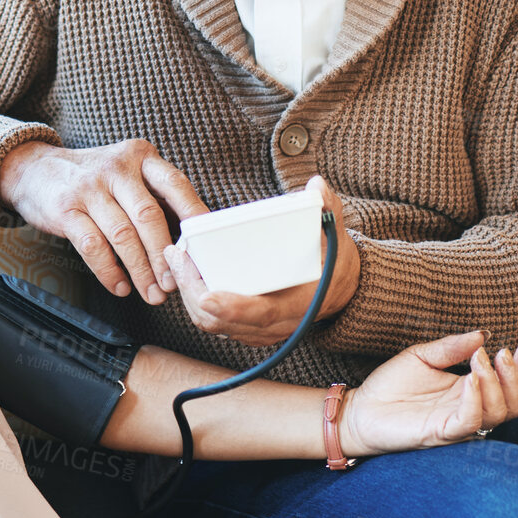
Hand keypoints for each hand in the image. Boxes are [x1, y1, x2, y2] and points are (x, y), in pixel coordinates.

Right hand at [0, 138, 207, 304]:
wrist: (35, 171)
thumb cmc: (93, 179)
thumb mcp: (127, 171)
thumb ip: (155, 194)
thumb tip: (190, 237)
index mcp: (140, 156)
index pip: (175, 184)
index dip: (193, 215)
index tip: (204, 246)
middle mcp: (117, 168)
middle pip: (149, 216)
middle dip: (164, 256)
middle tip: (173, 285)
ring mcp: (89, 188)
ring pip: (123, 235)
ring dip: (140, 271)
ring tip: (151, 293)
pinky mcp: (66, 209)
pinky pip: (93, 246)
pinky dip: (109, 271)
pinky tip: (120, 286)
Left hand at [163, 175, 361, 346]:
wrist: (340, 290)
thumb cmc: (334, 261)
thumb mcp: (334, 233)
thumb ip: (328, 208)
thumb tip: (316, 185)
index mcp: (300, 305)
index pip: (262, 314)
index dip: (233, 308)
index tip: (206, 295)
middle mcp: (278, 325)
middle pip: (223, 321)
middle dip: (193, 291)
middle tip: (179, 255)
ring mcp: (261, 331)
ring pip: (213, 324)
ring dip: (189, 294)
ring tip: (176, 258)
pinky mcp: (248, 329)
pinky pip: (214, 323)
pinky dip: (194, 302)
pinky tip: (184, 274)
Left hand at [339, 332, 517, 456]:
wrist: (359, 409)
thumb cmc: (390, 385)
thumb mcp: (422, 356)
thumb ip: (451, 347)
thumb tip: (483, 334)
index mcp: (469, 391)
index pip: (507, 383)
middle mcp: (468, 409)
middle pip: (513, 403)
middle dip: (515, 377)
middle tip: (501, 353)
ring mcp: (456, 423)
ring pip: (498, 414)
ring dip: (496, 384)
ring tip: (480, 361)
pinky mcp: (440, 433)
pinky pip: (468, 422)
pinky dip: (475, 401)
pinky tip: (469, 379)